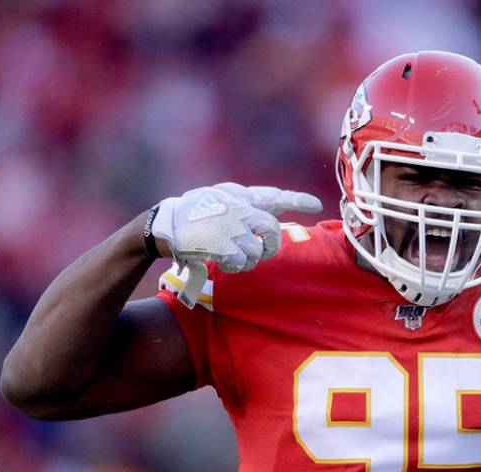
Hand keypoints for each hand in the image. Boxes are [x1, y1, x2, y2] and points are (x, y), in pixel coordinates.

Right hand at [151, 183, 321, 306]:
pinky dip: (235, 266)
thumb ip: (242, 199)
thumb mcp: (217, 195)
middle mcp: (239, 209)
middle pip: (272, 229)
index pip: (274, 196)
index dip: (298, 199)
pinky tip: (222, 261)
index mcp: (239, 196)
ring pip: (257, 250)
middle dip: (271, 245)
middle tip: (262, 251)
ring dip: (247, 259)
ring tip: (231, 256)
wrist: (163, 224)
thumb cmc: (190, 211)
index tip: (317, 204)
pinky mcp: (224, 245)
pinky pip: (242, 262)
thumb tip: (269, 205)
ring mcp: (232, 227)